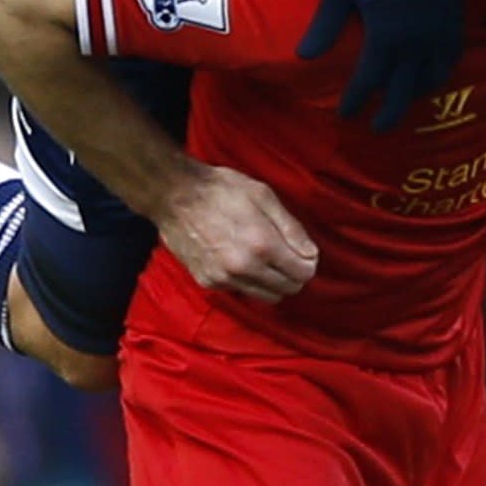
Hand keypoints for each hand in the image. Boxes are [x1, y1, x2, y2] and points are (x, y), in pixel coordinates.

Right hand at [157, 160, 317, 303]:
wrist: (174, 196)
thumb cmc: (220, 189)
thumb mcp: (263, 196)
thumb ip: (291, 228)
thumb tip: (311, 254)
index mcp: (262, 244)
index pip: (303, 273)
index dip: (308, 262)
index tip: (303, 252)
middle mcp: (244, 267)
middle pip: (288, 288)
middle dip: (294, 274)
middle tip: (287, 256)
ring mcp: (225, 278)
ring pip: (268, 296)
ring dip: (274, 282)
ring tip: (266, 259)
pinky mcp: (209, 282)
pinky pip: (243, 291)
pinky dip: (250, 281)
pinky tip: (243, 260)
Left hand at [299, 0, 465, 132]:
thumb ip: (325, 24)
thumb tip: (303, 57)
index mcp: (386, 34)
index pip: (369, 80)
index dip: (356, 100)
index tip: (345, 114)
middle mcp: (415, 43)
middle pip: (402, 90)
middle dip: (388, 112)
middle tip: (376, 128)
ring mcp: (438, 35)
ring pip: (429, 79)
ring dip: (414, 95)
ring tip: (403, 102)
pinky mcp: (454, 24)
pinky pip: (449, 60)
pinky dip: (438, 75)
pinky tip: (431, 77)